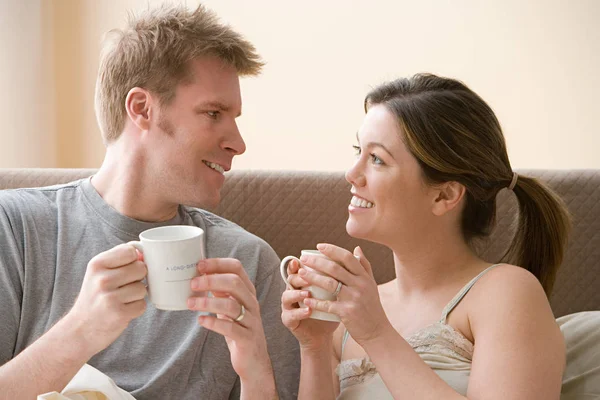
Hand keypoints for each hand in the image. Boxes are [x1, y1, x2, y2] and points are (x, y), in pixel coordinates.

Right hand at [65, 243, 147, 356]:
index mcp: (97, 264)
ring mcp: (110, 297)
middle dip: (137, 278)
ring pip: (143, 288)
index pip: (131, 251)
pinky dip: (136, 309)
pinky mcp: (119, 314)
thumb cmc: (94, 297)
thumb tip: (143, 251)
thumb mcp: (98, 272)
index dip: (134, 260)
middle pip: (141, 268)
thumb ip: (119, 258)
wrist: (80, 329)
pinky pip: (142, 305)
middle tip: (122, 287)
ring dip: (136, 296)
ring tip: (120, 300)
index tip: (125, 269)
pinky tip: (122, 310)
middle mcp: (102, 279)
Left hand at [187, 258, 273, 383]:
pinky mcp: (247, 338)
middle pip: (235, 283)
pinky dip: (213, 323)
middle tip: (192, 283)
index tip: (199, 265)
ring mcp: (251, 320)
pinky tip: (201, 321)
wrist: (254, 359)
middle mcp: (252, 302)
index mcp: (247, 291)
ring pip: (231, 305)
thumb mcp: (230, 305)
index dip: (218, 264)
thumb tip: (199, 275)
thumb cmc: (238, 328)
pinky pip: (230, 328)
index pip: (236, 268)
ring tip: (190, 303)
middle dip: (211, 280)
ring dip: (207, 302)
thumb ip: (220, 291)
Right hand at [281, 258, 339, 349]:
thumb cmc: (331, 309)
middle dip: (299, 276)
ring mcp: (289, 306)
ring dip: (297, 294)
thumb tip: (357, 250)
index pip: (298, 269)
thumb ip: (343, 271)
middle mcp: (293, 291)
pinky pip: (291, 315)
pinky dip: (300, 312)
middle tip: (306, 274)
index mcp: (302, 282)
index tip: (302, 258)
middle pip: (291, 279)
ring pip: (287, 296)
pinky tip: (308, 310)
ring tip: (307, 294)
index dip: (298, 263)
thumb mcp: (338, 291)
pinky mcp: (289, 320)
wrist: (323, 334)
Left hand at [299, 244, 390, 346]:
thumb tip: (356, 248)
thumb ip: (364, 265)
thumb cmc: (372, 307)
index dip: (332, 250)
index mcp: (364, 277)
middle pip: (335, 268)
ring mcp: (353, 299)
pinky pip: (327, 305)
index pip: (347, 257)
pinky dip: (315, 302)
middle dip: (317, 262)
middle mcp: (360, 285)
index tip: (319, 246)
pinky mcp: (347, 313)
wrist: (377, 331)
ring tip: (300, 274)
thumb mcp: (371, 284)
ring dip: (313, 277)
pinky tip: (305, 299)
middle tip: (303, 259)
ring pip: (329, 284)